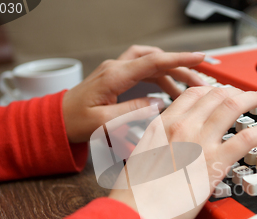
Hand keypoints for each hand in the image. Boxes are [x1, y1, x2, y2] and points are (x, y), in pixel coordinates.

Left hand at [62, 46, 206, 142]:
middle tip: (199, 82)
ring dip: (171, 73)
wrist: (57, 119)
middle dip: (180, 68)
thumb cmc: (75, 121)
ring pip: (151, 63)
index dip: (178, 59)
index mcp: (114, 76)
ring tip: (186, 90)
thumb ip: (132, 111)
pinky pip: (143, 70)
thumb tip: (157, 104)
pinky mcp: (117, 77)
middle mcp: (116, 68)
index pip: (153, 61)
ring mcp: (116, 71)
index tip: (198, 57)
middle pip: (155, 59)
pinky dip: (159, 76)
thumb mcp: (104, 122)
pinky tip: (168, 90)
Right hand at [109, 86, 256, 218]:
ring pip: (232, 106)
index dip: (213, 90)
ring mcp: (199, 142)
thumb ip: (159, 148)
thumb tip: (171, 149)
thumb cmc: (134, 196)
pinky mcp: (214, 162)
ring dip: (252, 99)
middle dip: (235, 91)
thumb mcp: (141, 160)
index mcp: (162, 125)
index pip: (193, 95)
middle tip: (247, 95)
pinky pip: (247, 137)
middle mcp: (181, 126)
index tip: (223, 93)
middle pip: (215, 95)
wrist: (134, 215)